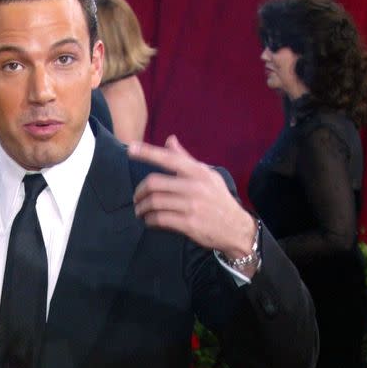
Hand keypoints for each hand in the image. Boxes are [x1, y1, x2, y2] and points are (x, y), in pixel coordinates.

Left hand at [130, 135, 257, 260]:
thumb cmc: (217, 199)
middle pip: (154, 183)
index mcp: (198, 171)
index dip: (148, 153)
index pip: (169, 158)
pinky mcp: (189, 223)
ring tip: (141, 211)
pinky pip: (160, 219)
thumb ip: (186, 159)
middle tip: (137, 198)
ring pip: (154, 202)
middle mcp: (194, 186)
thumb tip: (169, 140)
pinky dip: (150, 220)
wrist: (235, 227)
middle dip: (139, 191)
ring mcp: (191, 205)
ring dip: (142, 208)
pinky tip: (150, 221)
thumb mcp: (207, 175)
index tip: (131, 149)